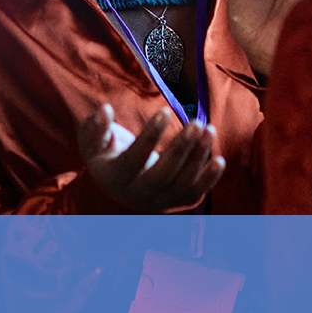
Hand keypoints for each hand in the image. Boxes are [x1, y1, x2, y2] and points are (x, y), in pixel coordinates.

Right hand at [78, 105, 223, 212]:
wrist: (118, 187)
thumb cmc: (105, 155)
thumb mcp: (92, 142)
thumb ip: (95, 127)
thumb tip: (104, 110)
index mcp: (116, 178)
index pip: (135, 158)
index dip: (150, 135)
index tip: (165, 110)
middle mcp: (139, 194)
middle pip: (163, 174)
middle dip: (181, 148)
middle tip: (196, 122)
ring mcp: (160, 201)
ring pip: (182, 183)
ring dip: (199, 157)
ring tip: (209, 130)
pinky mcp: (177, 202)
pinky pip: (195, 193)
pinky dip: (209, 179)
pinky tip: (219, 159)